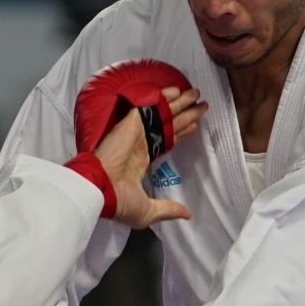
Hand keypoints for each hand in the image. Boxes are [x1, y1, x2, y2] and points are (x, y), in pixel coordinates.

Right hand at [93, 87, 205, 228]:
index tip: (195, 124)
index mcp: (142, 161)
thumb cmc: (119, 201)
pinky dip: (163, 97)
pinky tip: (177, 90)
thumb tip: (186, 214)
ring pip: (164, 113)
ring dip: (181, 102)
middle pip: (170, 124)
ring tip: (196, 93)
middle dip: (187, 114)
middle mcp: (142, 143)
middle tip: (202, 104)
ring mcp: (137, 132)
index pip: (167, 141)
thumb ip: (169, 209)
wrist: (102, 190)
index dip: (182, 132)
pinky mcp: (132, 123)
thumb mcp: (149, 210)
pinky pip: (150, 106)